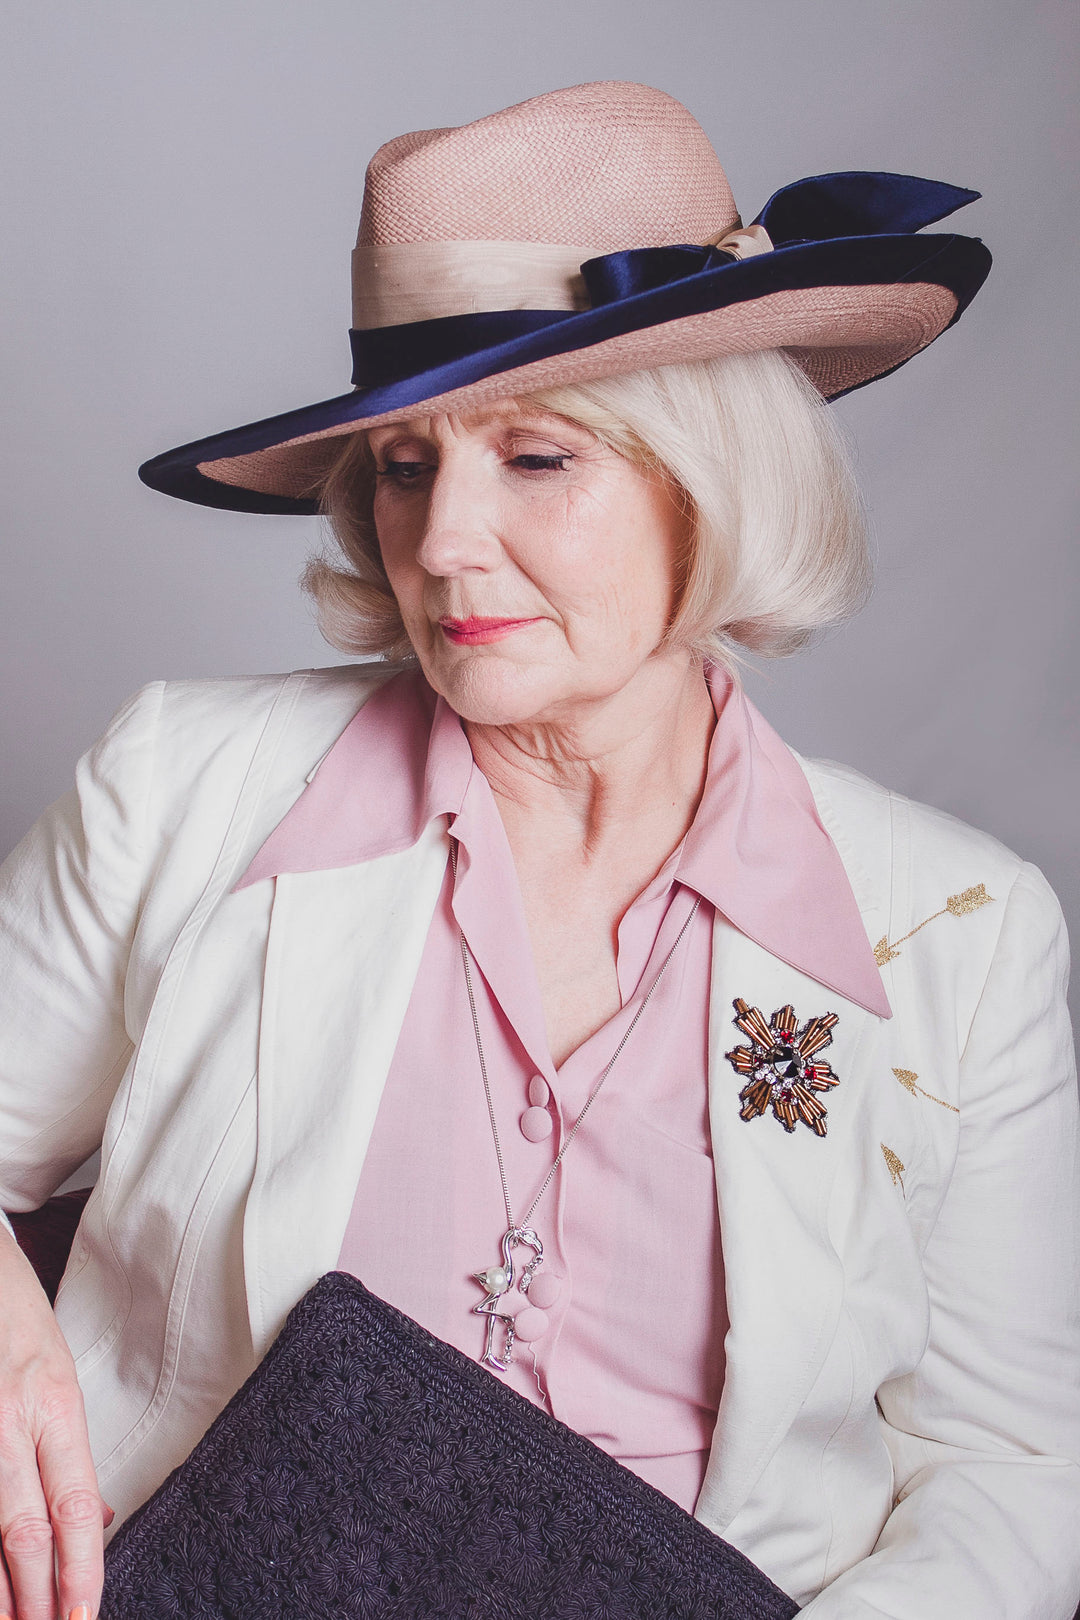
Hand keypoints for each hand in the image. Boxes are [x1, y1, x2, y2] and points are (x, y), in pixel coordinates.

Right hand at [0, 1229, 111, 1619]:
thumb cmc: (14, 1321)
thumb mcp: (58, 1374)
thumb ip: (69, 1449)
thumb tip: (94, 1518)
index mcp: (51, 1404)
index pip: (72, 1503)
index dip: (80, 1567)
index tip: (84, 1616)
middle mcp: (8, 1422)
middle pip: (23, 1530)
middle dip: (35, 1600)